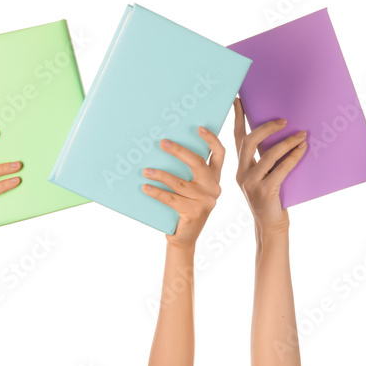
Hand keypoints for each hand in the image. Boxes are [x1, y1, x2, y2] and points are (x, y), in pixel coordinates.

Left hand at [142, 126, 224, 248]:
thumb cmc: (182, 207)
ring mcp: (205, 201)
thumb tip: (165, 148)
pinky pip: (171, 199)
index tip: (199, 128)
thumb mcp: (188, 188)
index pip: (219, 154)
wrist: (183, 237)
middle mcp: (213, 188)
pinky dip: (156, 192)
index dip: (211, 140)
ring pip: (180, 182)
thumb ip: (186, 172)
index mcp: (214, 178)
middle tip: (162, 143)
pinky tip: (146, 187)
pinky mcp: (195, 212)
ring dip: (160, 174)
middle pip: (197, 163)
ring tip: (145, 170)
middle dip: (178, 151)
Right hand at [232, 98, 306, 237]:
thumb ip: (268, 161)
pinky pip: (281, 168)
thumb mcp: (265, 177)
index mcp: (240, 168)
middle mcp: (242, 174)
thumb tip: (285, 136)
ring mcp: (252, 183)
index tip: (239, 100)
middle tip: (283, 120)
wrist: (271, 226)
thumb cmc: (272, 199)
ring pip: (268, 155)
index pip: (237, 138)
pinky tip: (302, 149)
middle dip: (266, 128)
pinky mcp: (265, 191)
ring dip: (287, 142)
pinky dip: (293, 157)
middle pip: (249, 142)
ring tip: (301, 135)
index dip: (238, 119)